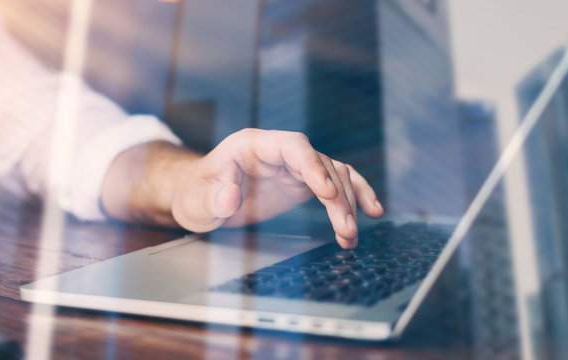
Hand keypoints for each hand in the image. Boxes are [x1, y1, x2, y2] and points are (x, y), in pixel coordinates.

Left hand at [171, 129, 383, 247]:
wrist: (199, 197)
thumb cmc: (196, 193)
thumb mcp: (197, 199)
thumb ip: (213, 197)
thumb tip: (230, 196)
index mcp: (253, 145)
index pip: (292, 146)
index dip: (312, 166)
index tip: (326, 192)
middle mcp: (279, 151)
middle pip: (319, 164)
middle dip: (336, 196)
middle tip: (345, 229)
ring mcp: (293, 166)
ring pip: (333, 175)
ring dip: (347, 204)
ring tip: (351, 236)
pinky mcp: (301, 183)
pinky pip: (335, 184)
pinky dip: (353, 197)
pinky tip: (371, 212)